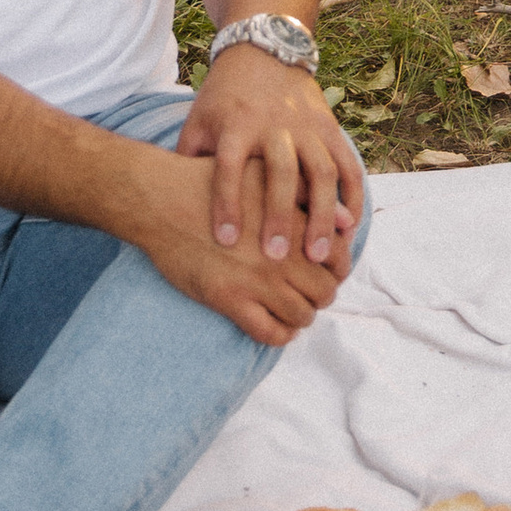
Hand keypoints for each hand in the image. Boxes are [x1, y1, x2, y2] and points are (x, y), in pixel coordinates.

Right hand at [130, 146, 347, 345]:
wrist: (163, 200)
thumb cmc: (212, 182)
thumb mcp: (264, 176)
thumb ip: (306, 196)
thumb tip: (348, 219)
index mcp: (294, 224)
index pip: (339, 259)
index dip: (335, 269)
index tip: (322, 271)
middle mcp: (282, 256)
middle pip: (325, 292)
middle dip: (319, 294)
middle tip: (306, 291)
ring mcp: (257, 281)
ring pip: (302, 316)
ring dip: (300, 316)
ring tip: (290, 309)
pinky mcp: (230, 300)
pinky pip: (270, 334)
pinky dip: (280, 335)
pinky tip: (274, 325)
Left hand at [177, 46, 361, 269]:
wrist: (263, 51)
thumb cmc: (224, 98)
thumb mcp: (198, 121)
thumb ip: (190, 162)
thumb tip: (176, 208)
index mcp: (236, 125)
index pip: (229, 167)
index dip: (227, 204)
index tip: (226, 241)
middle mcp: (274, 126)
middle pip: (281, 173)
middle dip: (280, 216)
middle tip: (277, 257)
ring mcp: (307, 126)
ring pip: (321, 172)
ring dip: (323, 215)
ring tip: (320, 255)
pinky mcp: (330, 127)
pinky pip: (348, 165)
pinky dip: (352, 198)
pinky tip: (350, 229)